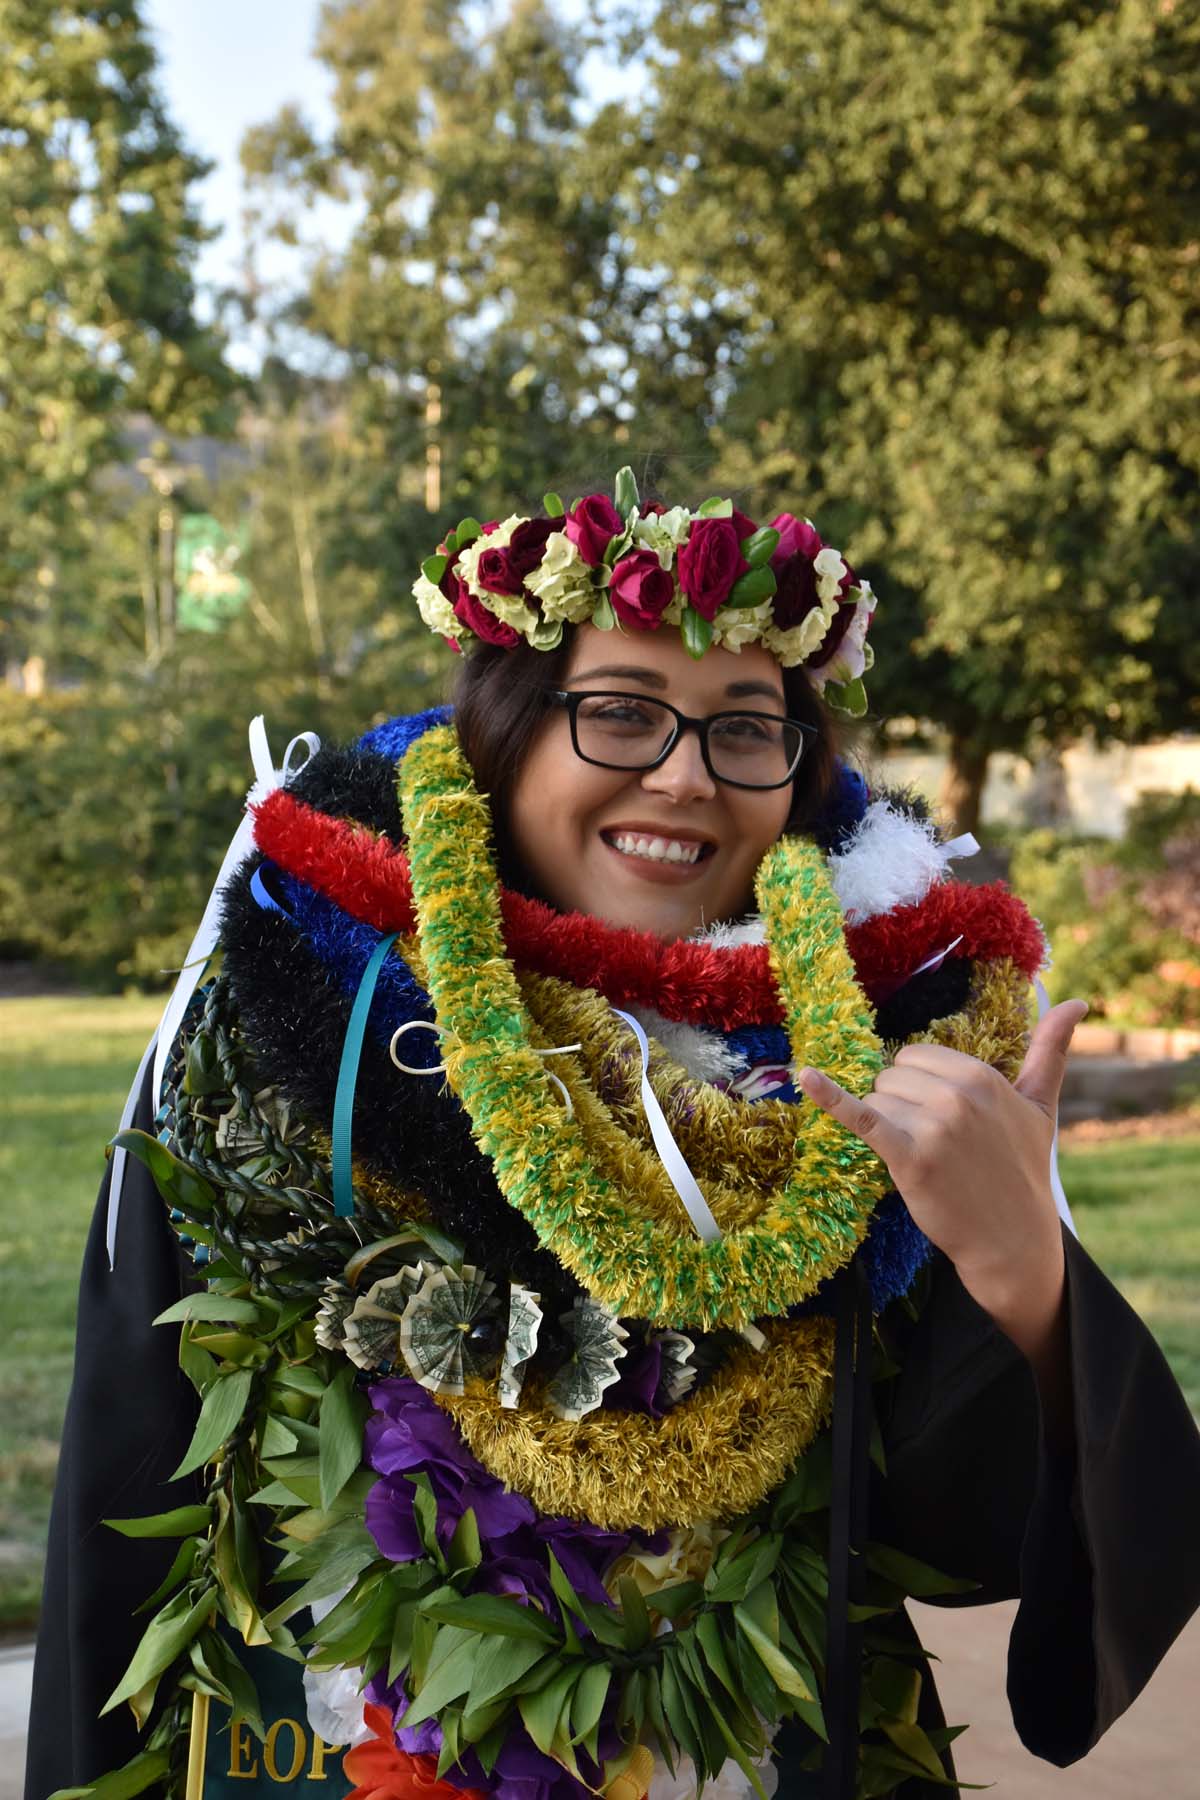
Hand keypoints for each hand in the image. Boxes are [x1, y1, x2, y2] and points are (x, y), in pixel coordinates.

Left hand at [797, 1000, 1087, 1361]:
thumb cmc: (1023, 1171)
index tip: (943, 1119)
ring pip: (877, 1099)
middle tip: (936, 1144)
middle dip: (901, 1105)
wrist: (1013, 1240)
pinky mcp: (909, 1157)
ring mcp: (933, 1125)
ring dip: (888, 1127)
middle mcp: (958, 1094)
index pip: (915, 1057)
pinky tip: (809, 1077)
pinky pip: (861, 1116)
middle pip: (891, 1075)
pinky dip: (831, 1097)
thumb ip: (1051, 1052)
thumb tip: (1077, 1003)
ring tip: (924, 1158)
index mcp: (982, 1076)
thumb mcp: (1041, 1108)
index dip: (919, 1087)